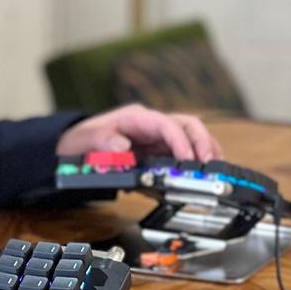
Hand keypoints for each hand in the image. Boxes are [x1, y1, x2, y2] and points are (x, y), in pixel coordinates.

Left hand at [57, 102, 222, 160]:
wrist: (75, 147)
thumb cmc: (81, 140)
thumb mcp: (83, 139)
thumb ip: (100, 140)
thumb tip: (121, 145)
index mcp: (136, 118)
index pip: (166, 124)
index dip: (180, 141)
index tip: (187, 159)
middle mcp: (151, 125)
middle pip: (187, 125)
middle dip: (202, 142)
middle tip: (209, 164)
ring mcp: (157, 138)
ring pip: (191, 136)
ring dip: (206, 149)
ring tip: (214, 168)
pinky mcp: (159, 151)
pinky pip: (184, 152)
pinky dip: (198, 159)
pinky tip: (205, 171)